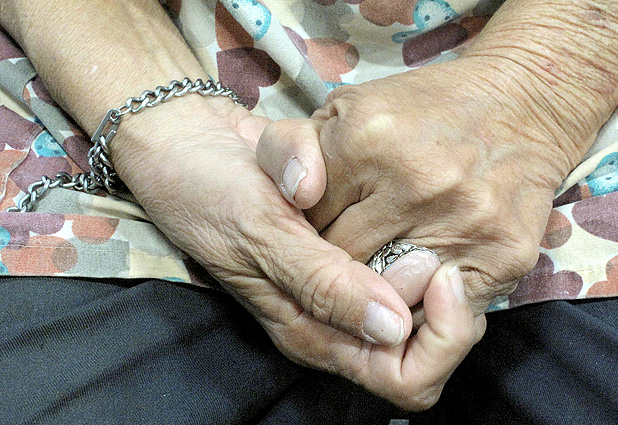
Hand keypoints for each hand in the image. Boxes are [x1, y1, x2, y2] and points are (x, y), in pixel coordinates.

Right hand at [107, 96, 483, 408]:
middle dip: (443, 304)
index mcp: (311, 331)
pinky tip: (412, 206)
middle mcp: (333, 316)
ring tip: (421, 222)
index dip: (436, 338)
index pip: (404, 376)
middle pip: (425, 344)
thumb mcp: (260, 234)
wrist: (190, 143)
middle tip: (428, 245)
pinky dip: (422, 238)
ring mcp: (344, 281)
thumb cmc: (209, 189)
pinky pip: (407, 258)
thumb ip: (322, 284)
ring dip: (435, 268)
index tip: (432, 270)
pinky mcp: (351, 243)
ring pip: (425, 303)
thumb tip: (393, 328)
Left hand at [257, 58, 574, 318]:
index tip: (312, 237)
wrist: (520, 104)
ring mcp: (464, 223)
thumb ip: (289, 148)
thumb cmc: (420, 109)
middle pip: (343, 265)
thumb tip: (291, 199)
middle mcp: (416, 185)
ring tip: (377, 277)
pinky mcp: (503, 256)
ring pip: (389, 299)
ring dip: (377, 296)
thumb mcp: (343, 108)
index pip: (306, 225)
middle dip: (333, 269)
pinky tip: (416, 287)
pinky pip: (443, 313)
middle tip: (340, 263)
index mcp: (365, 142)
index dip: (302, 238)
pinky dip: (423, 309)